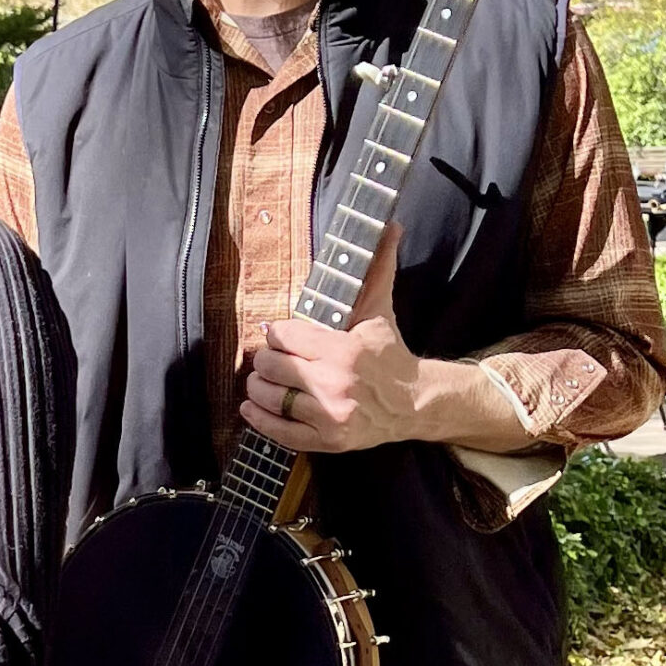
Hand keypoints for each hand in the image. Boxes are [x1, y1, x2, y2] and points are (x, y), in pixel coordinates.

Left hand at [242, 223, 430, 451]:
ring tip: (262, 380)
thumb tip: (391, 224)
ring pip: (270, 397)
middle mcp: (334, 384)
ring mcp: (330, 416)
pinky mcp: (328, 441)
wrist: (414, 402)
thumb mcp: (380, 310)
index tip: (280, 336)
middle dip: (266, 360)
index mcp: (343, 349)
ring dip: (258, 387)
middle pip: (272, 366)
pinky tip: (251, 407)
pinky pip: (279, 433)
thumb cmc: (389, 353)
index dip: (277, 334)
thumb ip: (377, 269)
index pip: (284, 336)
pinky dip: (258, 419)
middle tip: (270, 359)